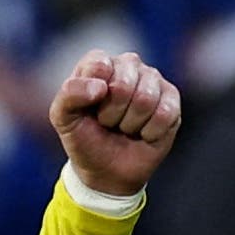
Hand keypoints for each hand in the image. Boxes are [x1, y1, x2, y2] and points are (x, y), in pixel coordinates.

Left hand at [50, 50, 181, 197]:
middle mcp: (128, 65)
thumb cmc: (84, 139)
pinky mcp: (171, 99)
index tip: (90, 109)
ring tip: (124, 127)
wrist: (107, 172)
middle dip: (112, 113)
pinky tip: (143, 133)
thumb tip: (102, 87)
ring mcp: (152, 80)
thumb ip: (69, 95)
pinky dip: (150, 132)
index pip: (100, 66)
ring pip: (146, 98)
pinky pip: (166, 113)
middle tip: (108, 122)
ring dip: (131, 124)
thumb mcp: (63, 118)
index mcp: (99, 63)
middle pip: (124, 83)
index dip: (94, 95)